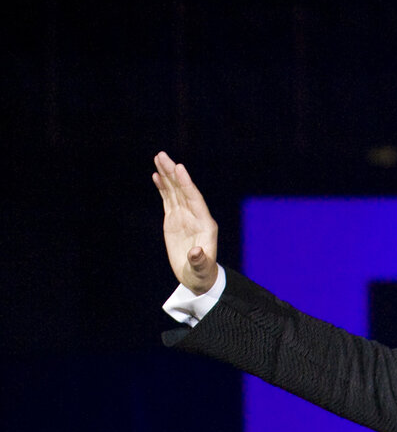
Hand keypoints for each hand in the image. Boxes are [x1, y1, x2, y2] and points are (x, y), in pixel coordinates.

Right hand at [152, 151, 218, 293]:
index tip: (179, 168)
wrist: (196, 276)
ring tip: (158, 158)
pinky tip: (156, 175)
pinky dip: (163, 187)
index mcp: (205, 224)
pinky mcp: (175, 219)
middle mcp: (196, 215)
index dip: (187, 184)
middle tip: (162, 155)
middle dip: (173, 173)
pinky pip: (169, 199)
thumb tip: (196, 252)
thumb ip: (199, 259)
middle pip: (184, 190)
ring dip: (167, 175)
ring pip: (175, 191)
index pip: (195, 199)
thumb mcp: (200, 268)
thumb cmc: (201, 273)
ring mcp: (185, 216)